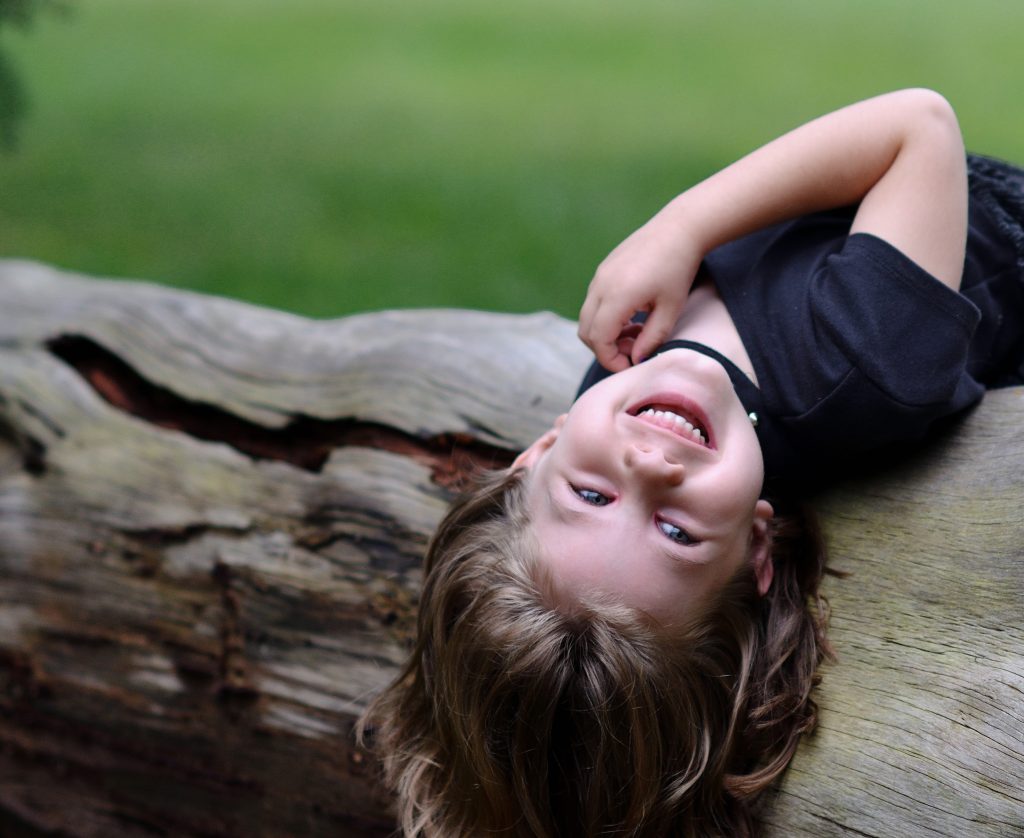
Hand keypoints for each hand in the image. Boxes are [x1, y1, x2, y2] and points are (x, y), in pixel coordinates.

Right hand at [577, 211, 701, 370]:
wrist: (678, 228)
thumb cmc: (679, 268)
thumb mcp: (671, 309)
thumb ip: (652, 339)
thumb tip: (636, 359)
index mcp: (617, 296)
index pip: (599, 340)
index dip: (611, 360)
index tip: (630, 366)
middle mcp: (601, 286)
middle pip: (586, 332)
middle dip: (606, 349)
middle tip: (633, 351)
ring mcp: (599, 276)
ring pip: (588, 318)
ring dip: (606, 333)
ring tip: (636, 332)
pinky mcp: (603, 271)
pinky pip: (594, 303)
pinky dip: (606, 317)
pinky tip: (632, 316)